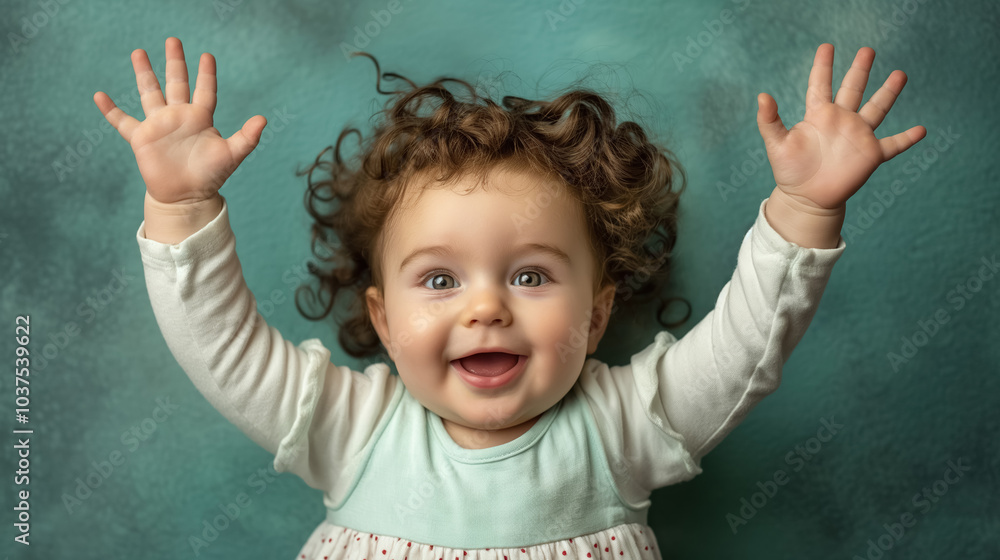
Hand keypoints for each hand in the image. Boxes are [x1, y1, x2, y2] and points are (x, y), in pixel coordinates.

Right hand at [93, 37, 265, 205]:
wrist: (187, 197)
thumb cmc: (210, 176)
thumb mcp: (231, 155)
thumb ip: (247, 137)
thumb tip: (263, 119)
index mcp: (201, 118)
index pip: (205, 90)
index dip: (207, 74)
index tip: (207, 56)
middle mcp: (179, 117)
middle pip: (177, 82)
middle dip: (175, 62)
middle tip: (173, 40)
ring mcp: (159, 125)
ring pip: (150, 93)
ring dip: (144, 73)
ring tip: (138, 52)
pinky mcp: (142, 139)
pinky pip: (122, 122)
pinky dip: (110, 110)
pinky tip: (99, 96)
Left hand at [756, 44, 925, 210]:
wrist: (806, 198)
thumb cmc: (789, 171)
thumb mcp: (776, 144)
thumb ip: (769, 120)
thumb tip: (762, 95)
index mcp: (818, 115)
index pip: (820, 84)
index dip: (823, 66)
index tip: (827, 47)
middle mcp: (840, 120)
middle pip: (853, 89)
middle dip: (860, 69)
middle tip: (867, 49)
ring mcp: (857, 136)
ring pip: (877, 109)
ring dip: (889, 93)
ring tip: (900, 74)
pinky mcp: (869, 155)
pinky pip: (893, 145)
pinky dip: (907, 139)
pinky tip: (922, 130)